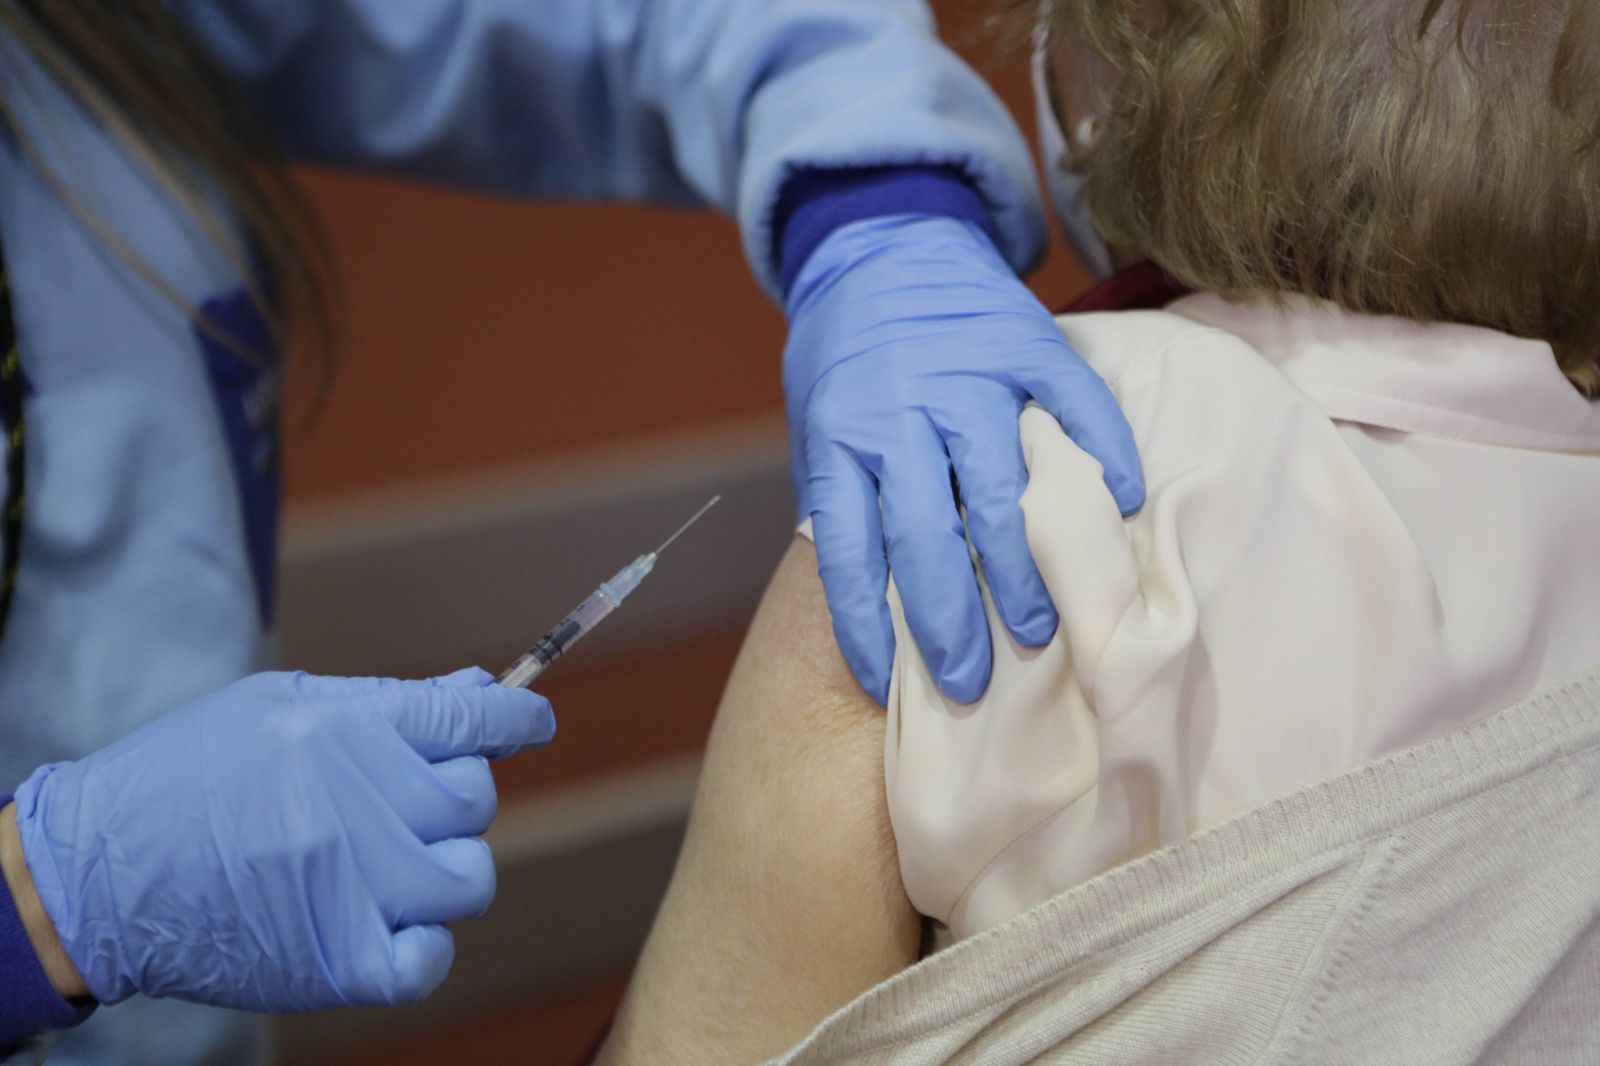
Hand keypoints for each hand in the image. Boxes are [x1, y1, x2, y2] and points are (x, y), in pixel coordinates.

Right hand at [9, 667, 553, 1010]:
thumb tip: (479, 692)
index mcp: (348, 732)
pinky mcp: (338, 961)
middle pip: (475, 798)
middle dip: (452, 792)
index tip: (531, 723)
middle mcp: (362, 807)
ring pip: (469, 876)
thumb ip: (386, 701)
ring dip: (444, 867)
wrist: (97, 874)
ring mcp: (356, 889)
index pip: (475, 722)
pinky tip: (389, 922)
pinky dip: (423, 943)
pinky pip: (432, 958)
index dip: (518, 720)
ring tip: (388, 862)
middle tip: (400, 801)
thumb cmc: (189, 774)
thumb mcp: (279, 705)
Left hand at [784, 215, 1142, 704]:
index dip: (868, 625)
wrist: (882, 241)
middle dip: (950, 620)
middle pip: (927, 534)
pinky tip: (1119, 503)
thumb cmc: (847, 360)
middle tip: (971, 679)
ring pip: (999, 486)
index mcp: (842, 435)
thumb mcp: (817, 427)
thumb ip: (844, 498)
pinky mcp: (1028, 342)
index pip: (849, 549)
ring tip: (1038, 627)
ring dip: (1018, 568)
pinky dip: (1101, 454)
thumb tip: (874, 601)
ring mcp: (970, 375)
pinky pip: (1074, 405)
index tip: (888, 683)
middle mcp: (902, 409)